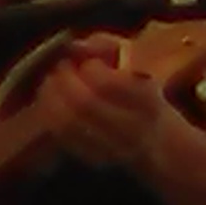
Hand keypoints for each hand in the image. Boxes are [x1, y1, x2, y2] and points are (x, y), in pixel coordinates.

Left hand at [33, 37, 174, 169]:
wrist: (155, 138)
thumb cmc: (138, 89)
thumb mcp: (132, 61)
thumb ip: (104, 45)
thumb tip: (74, 46)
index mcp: (146, 98)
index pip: (107, 83)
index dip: (87, 68)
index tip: (84, 61)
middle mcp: (133, 127)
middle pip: (84, 104)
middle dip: (63, 82)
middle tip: (59, 69)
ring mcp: (114, 148)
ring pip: (69, 123)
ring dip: (52, 98)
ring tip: (51, 83)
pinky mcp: (95, 159)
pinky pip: (64, 138)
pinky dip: (51, 117)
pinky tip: (51, 103)